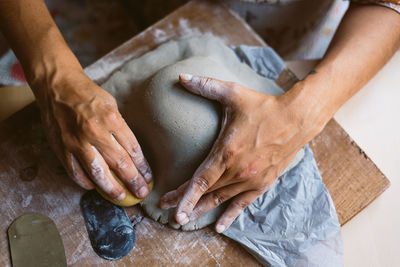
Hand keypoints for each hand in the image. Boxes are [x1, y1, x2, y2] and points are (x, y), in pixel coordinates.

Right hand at [35, 69, 151, 200]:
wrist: (57, 86)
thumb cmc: (87, 95)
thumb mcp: (112, 105)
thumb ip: (120, 128)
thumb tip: (131, 152)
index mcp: (111, 118)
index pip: (132, 149)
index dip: (142, 167)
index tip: (148, 177)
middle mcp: (94, 132)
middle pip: (119, 164)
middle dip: (133, 181)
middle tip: (142, 193)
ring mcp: (76, 142)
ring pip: (98, 173)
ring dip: (112, 189)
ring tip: (122, 198)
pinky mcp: (62, 148)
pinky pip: (76, 172)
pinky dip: (86, 183)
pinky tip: (95, 187)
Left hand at [160, 74, 323, 232]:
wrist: (298, 118)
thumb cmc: (263, 106)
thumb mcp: (233, 94)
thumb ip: (205, 86)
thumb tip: (181, 77)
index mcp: (227, 153)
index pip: (199, 180)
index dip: (182, 195)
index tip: (167, 204)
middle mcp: (238, 172)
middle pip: (206, 193)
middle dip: (186, 203)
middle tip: (169, 212)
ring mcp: (251, 180)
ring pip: (221, 200)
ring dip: (203, 210)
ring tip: (186, 220)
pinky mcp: (263, 184)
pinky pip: (242, 204)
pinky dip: (230, 216)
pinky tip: (219, 227)